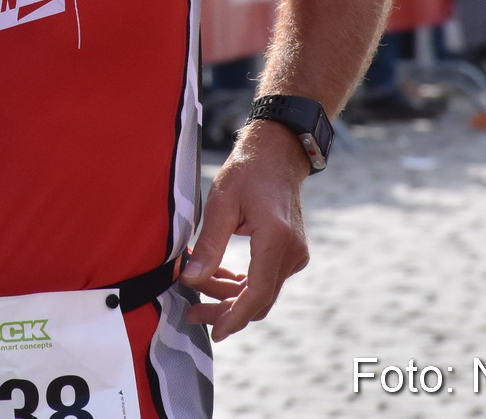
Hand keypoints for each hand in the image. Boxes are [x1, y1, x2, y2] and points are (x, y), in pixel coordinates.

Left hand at [181, 119, 310, 340]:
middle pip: (259, 299)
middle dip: (225, 310)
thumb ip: (209, 246)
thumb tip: (190, 280)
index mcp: (276, 238)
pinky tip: (216, 276)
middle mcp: (292, 251)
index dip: (234, 316)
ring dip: (230, 295)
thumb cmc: (247, 172)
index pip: (257, 293)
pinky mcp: (292, 252)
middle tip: (192, 312)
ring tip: (197, 289)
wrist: (277, 153)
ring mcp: (295, 254)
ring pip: (261, 291)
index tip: (214, 331)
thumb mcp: (220, 203)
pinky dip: (241, 283)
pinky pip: (266, 279)